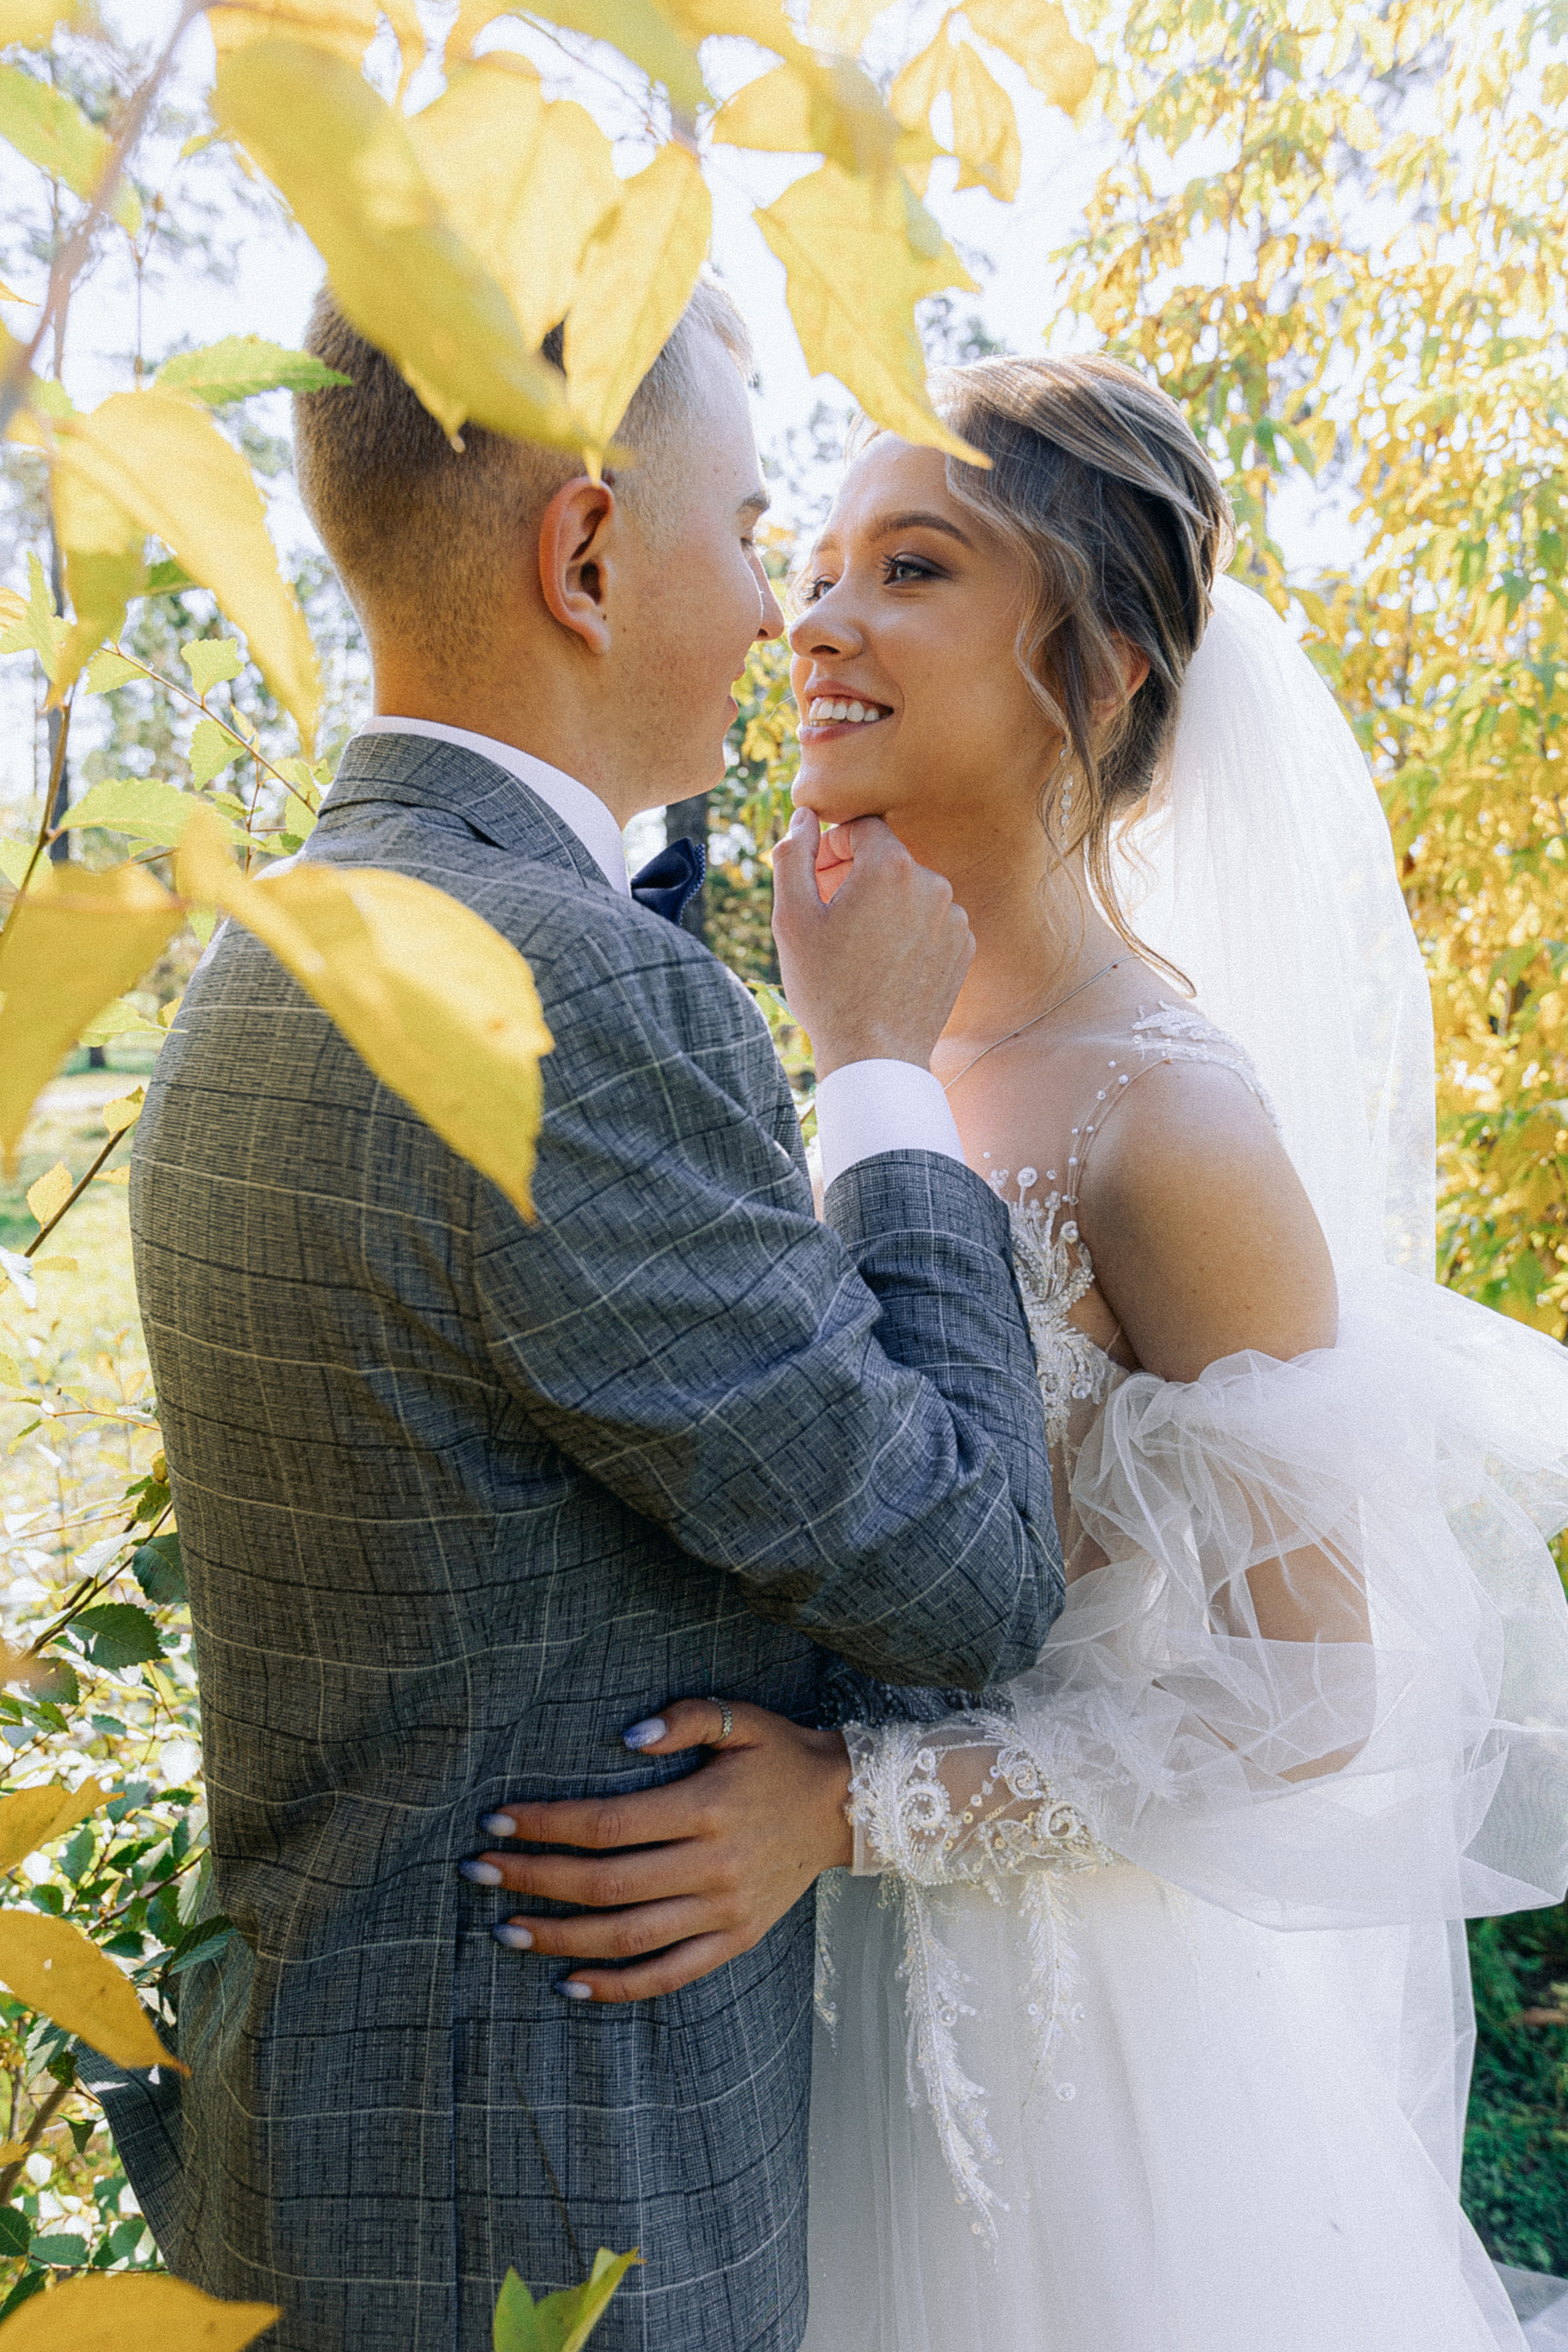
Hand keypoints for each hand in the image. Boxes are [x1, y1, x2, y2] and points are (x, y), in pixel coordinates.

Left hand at [467, 1700, 852, 2002]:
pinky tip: (571, 1984)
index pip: (608, 1824)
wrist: (845, 1807)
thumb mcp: (740, 1718)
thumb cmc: (780, 1755)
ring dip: (561, 1938)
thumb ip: (684, 1718)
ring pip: (629, 1937)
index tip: (496, 1822)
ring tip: (506, 1930)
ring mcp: (725, 1912)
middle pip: (606, 1884)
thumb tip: (626, 1737)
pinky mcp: (735, 1941)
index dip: (547, 1825)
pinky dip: (618, 1987)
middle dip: (534, 1880)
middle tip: (477, 1873)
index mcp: (706, 1808)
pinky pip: (670, 1974)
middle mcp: (713, 1866)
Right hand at [771, 807, 973, 1077]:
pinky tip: (885, 965)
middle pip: (888, 859)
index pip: (863, 827)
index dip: (834, 847)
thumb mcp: (791, 917)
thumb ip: (793, 854)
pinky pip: (931, 922)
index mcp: (891, 866)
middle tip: (830, 918)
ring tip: (858, 948)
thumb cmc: (827, 987)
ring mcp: (954, 917)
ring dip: (884, 905)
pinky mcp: (965, 948)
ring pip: (910, 891)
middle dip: (857, 876)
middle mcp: (933, 883)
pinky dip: (908, 932)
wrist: (875, 1055)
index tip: (817, 878)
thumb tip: (804, 815)